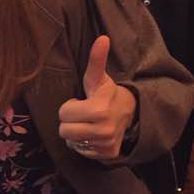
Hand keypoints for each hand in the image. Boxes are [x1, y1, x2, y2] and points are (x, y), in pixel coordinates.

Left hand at [58, 36, 136, 158]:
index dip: (69, 107)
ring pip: (71, 142)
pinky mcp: (107, 155)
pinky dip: (85, 144)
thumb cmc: (106, 94)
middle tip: (83, 115)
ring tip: (87, 124)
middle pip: (65, 130)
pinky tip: (93, 135)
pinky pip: (82, 152)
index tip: (82, 103)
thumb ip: (96, 60)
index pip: (63, 114)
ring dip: (76, 133)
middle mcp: (103, 131)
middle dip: (70, 121)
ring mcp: (106, 145)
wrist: (129, 113)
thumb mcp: (98, 78)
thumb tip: (102, 38)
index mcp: (99, 110)